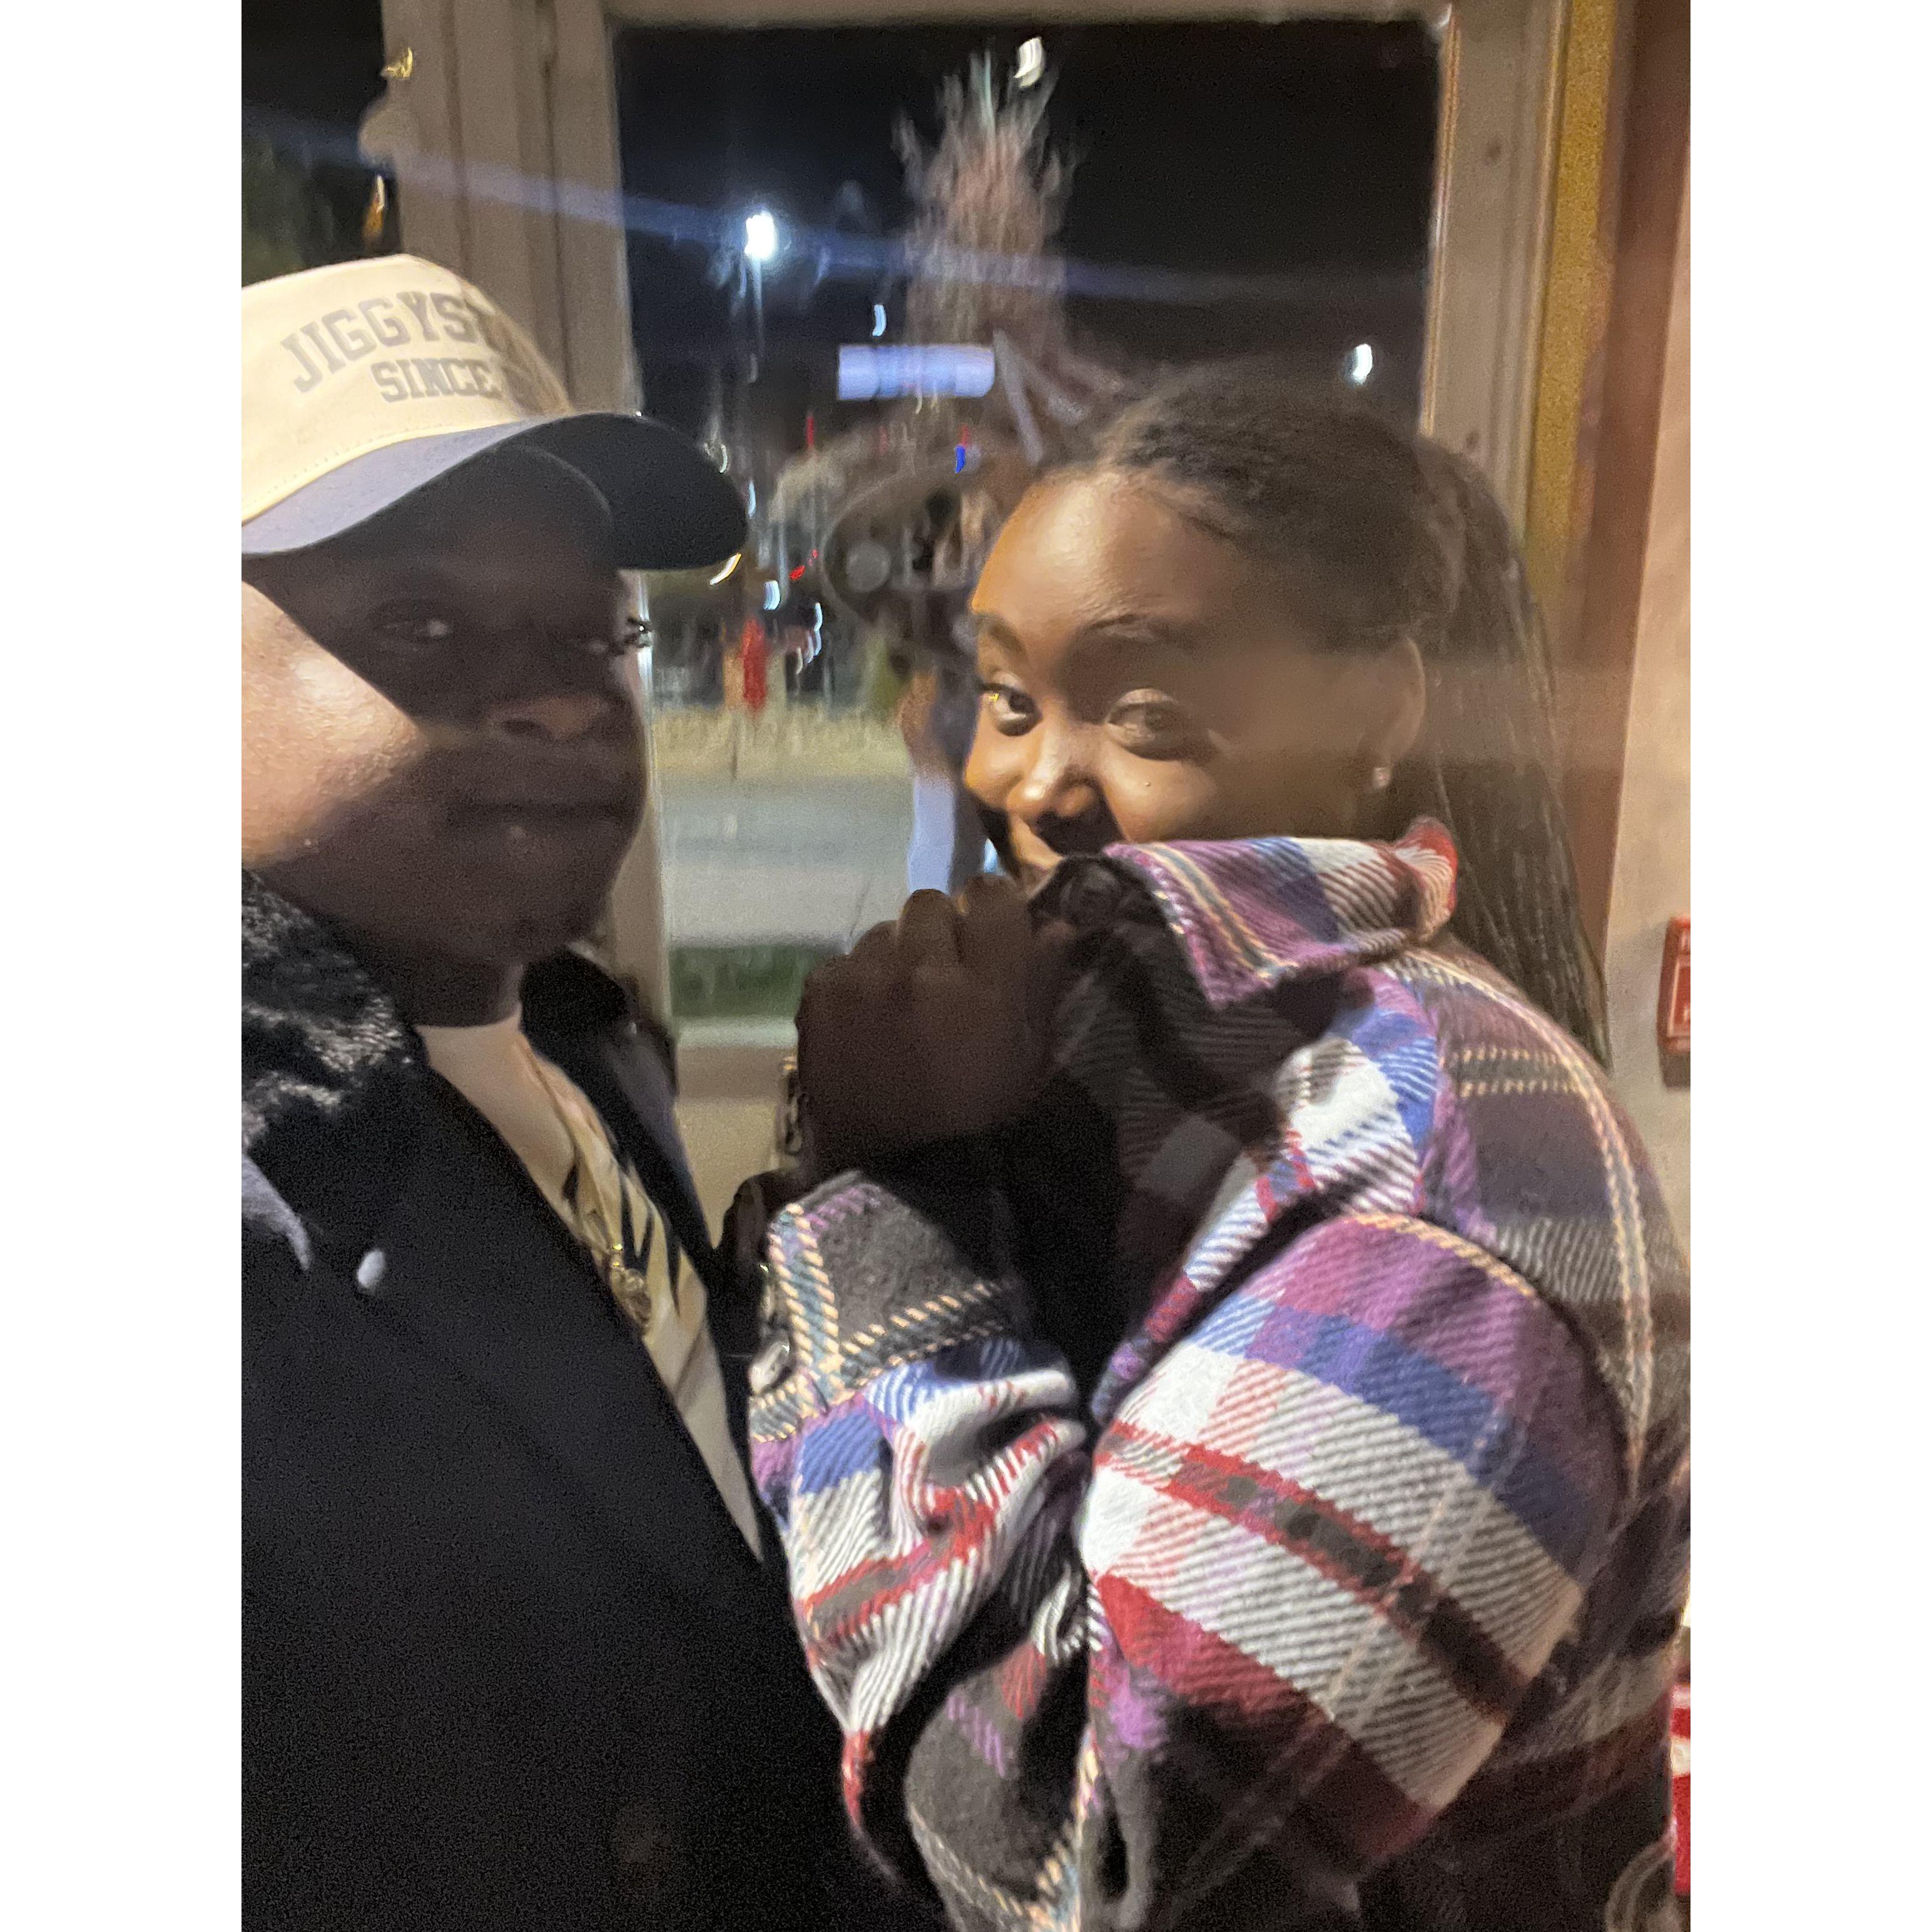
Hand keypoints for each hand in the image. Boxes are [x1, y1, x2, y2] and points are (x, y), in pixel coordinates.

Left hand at [797, 877, 1074, 1176]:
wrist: (897, 1173)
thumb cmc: (978, 1117)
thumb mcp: (1027, 1055)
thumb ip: (1041, 982)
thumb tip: (1055, 922)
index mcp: (986, 987)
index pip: (992, 895)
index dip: (992, 905)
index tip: (988, 926)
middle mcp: (923, 970)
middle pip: (932, 903)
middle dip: (940, 932)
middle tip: (941, 975)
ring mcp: (865, 978)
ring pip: (885, 930)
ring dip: (896, 956)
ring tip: (898, 1003)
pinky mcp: (821, 991)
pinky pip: (845, 959)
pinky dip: (856, 982)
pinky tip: (865, 1023)